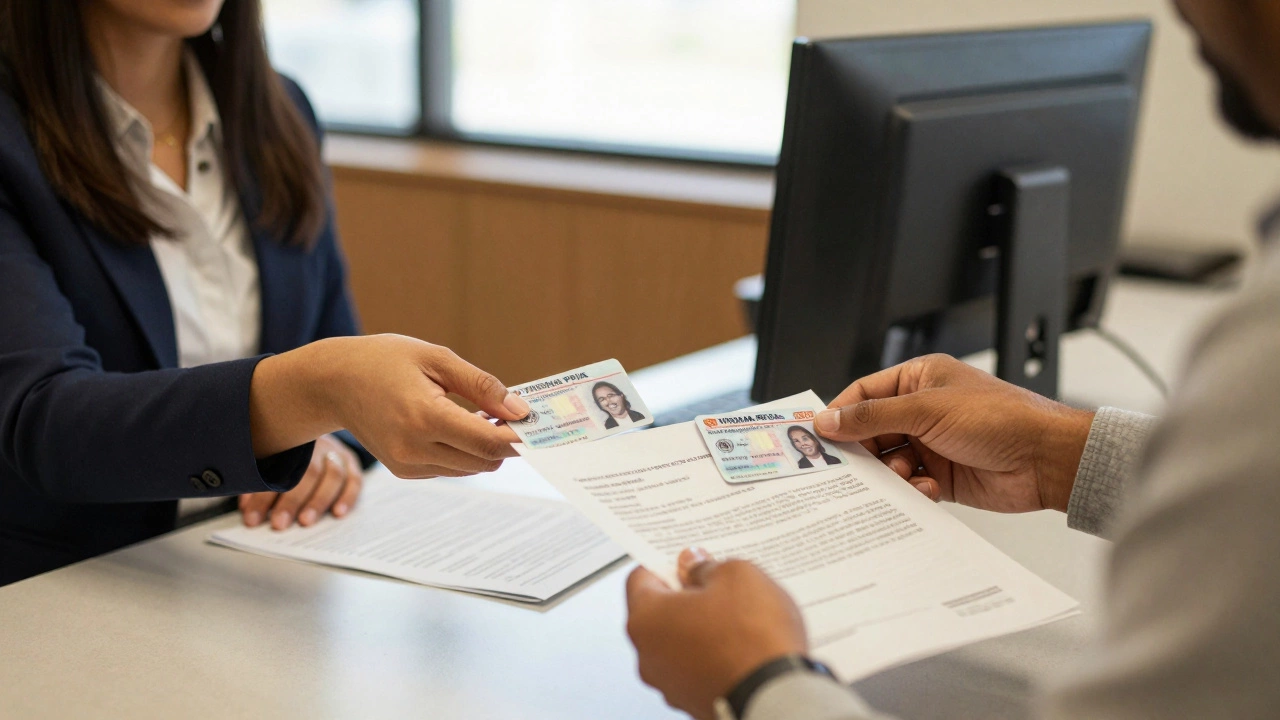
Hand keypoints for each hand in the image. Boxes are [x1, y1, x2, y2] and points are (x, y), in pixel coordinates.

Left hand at [240, 434, 361, 529]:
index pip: (276, 469)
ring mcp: (336, 451)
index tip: (252, 518)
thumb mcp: (266, 459)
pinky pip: (355, 480)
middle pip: (307, 472)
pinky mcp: (351, 462)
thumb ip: (257, 481)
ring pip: (333, 475)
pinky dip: (348, 497)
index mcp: (289, 440)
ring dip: (319, 501)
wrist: (315, 424)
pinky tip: (338, 513)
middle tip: (279, 523)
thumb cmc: (283, 453)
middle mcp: (316, 443)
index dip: (263, 495)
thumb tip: (247, 507)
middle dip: (292, 501)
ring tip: (306, 521)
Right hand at [250, 335, 529, 478]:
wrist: (334, 382)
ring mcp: (407, 464)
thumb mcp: (436, 358)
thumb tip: (519, 411)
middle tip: (514, 414)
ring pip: (471, 468)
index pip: (488, 442)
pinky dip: (464, 451)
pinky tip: (457, 424)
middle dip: (505, 441)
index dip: (519, 437)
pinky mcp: (404, 471)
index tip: (537, 423)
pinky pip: (451, 468)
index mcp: (424, 417)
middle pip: (484, 460)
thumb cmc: (385, 361)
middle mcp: (414, 448)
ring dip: (485, 447)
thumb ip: (482, 386)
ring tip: (484, 415)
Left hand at [626, 548, 807, 719]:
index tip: (688, 560)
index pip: (640, 579)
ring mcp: (670, 684)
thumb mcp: (736, 576)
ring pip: (680, 643)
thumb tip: (696, 566)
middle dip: (688, 597)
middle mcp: (648, 656)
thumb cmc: (753, 641)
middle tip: (718, 585)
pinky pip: (698, 668)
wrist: (777, 697)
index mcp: (646, 619)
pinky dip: (715, 656)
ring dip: (703, 628)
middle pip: (660, 614)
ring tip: (740, 618)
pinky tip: (744, 646)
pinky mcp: (694, 702)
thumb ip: (707, 566)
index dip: (666, 564)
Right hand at [815, 354, 1093, 512]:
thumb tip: (830, 420)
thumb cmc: (1001, 418)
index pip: (864, 394)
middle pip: (871, 432)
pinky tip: (927, 488)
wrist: (1046, 459)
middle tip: (846, 468)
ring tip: (904, 476)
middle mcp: (922, 410)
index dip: (841, 414)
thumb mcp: (927, 409)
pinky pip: (909, 485)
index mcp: (919, 379)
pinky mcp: (941, 475)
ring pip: (888, 462)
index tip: (819, 435)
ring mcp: (931, 443)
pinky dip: (912, 489)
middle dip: (863, 451)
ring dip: (891, 473)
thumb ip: (874, 416)